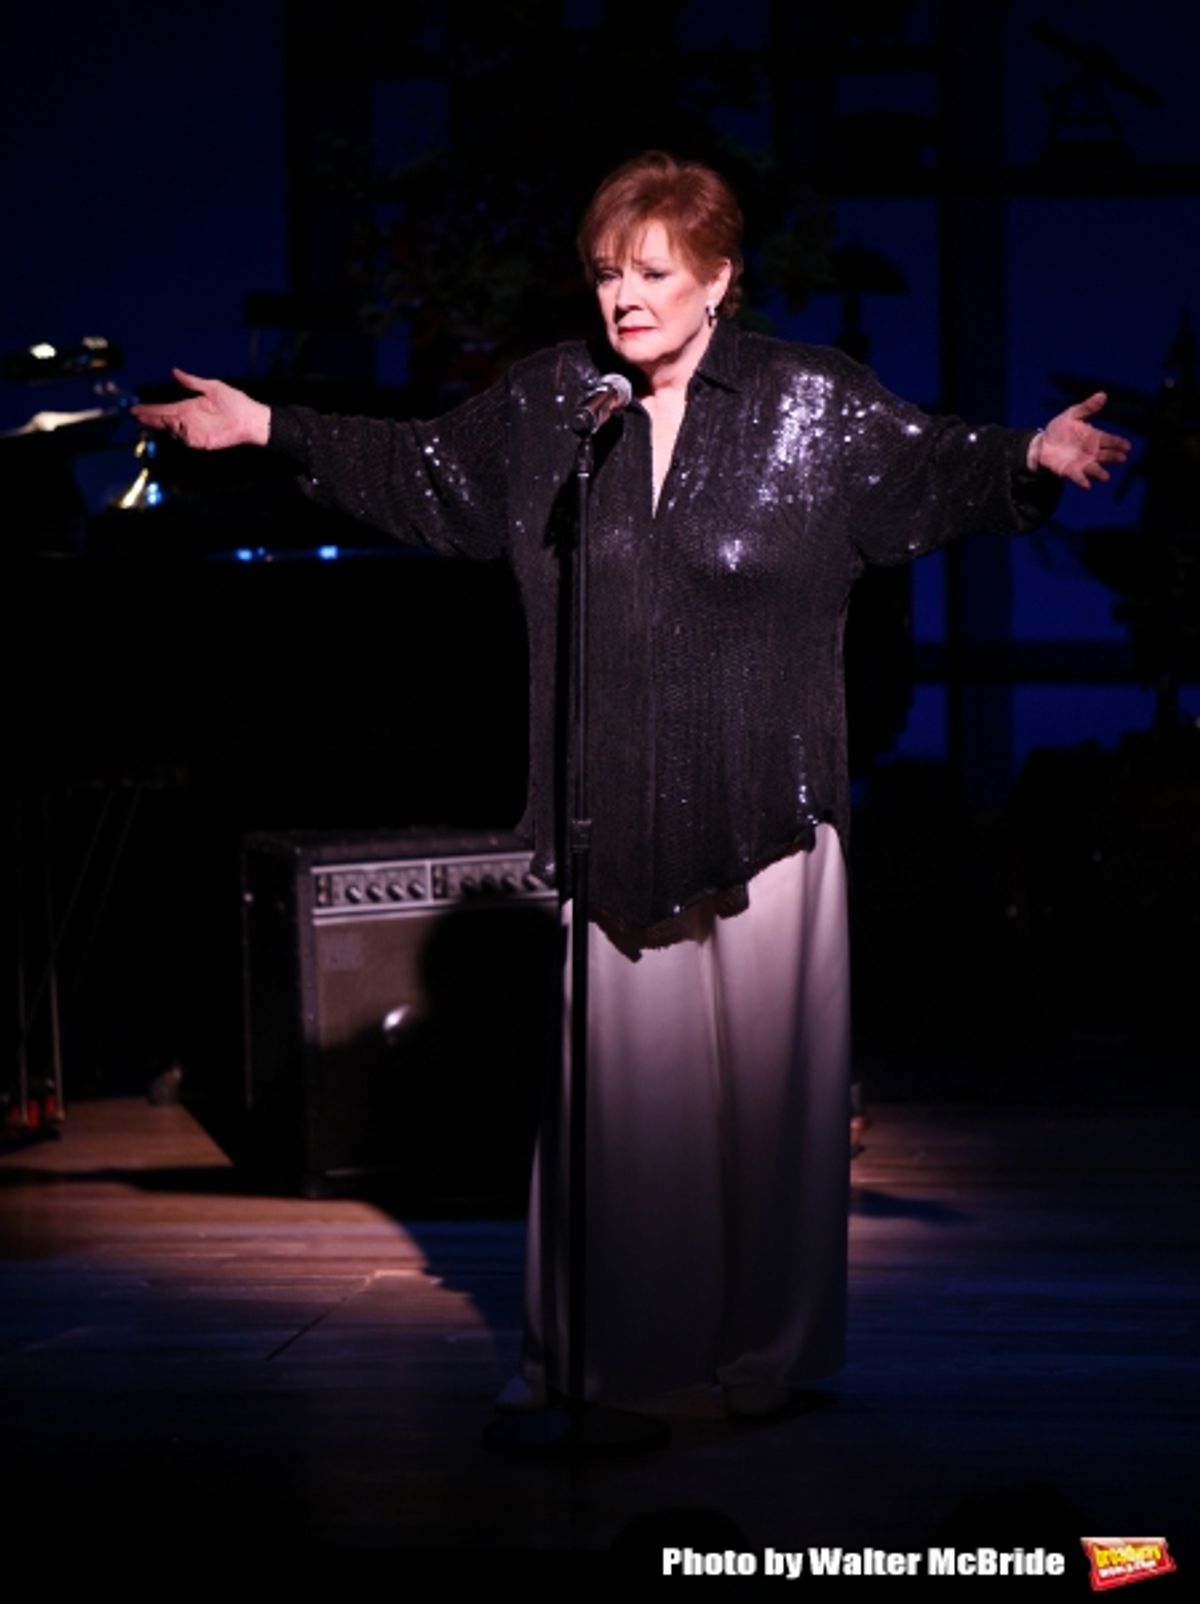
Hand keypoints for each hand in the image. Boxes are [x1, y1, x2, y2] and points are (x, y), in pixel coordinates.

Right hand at [130, 368, 269, 449]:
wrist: (250, 418)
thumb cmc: (234, 402)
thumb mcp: (211, 387)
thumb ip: (192, 381)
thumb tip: (174, 371)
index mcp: (188, 407)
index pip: (164, 409)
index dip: (150, 410)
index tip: (135, 409)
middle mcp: (188, 421)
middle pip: (164, 421)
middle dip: (150, 419)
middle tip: (136, 417)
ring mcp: (194, 432)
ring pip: (172, 431)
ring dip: (161, 425)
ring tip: (150, 418)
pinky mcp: (202, 442)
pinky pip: (185, 439)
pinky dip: (177, 432)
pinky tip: (172, 424)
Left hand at [1026, 392, 1129, 488]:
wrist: (1041, 443)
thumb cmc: (1060, 429)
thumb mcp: (1072, 415)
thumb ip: (1087, 407)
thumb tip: (1103, 394)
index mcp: (1094, 437)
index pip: (1109, 440)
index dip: (1118, 443)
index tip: (1127, 446)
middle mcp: (1091, 452)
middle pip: (1105, 455)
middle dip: (1113, 457)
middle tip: (1121, 458)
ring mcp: (1081, 463)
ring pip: (1094, 468)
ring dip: (1100, 472)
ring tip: (1106, 476)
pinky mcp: (1070, 471)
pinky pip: (1078, 477)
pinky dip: (1083, 481)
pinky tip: (1087, 485)